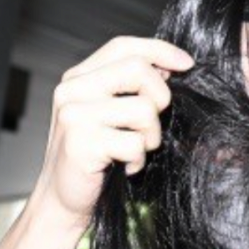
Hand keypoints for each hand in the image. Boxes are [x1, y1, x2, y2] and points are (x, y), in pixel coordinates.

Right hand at [28, 36, 193, 227]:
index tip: (186, 64)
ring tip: (133, 150)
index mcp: (79, 78)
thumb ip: (130, 88)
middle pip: (138, 69)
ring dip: (150, 137)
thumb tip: (170, 67)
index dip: (159, 50)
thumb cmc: (94, 158)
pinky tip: (123, 166)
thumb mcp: (109, 114)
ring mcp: (74, 116)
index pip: (124, 47)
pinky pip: (135, 144)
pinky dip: (138, 160)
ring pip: (144, 110)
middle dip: (159, 98)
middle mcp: (72, 90)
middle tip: (149, 126)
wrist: (62, 202)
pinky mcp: (81, 143)